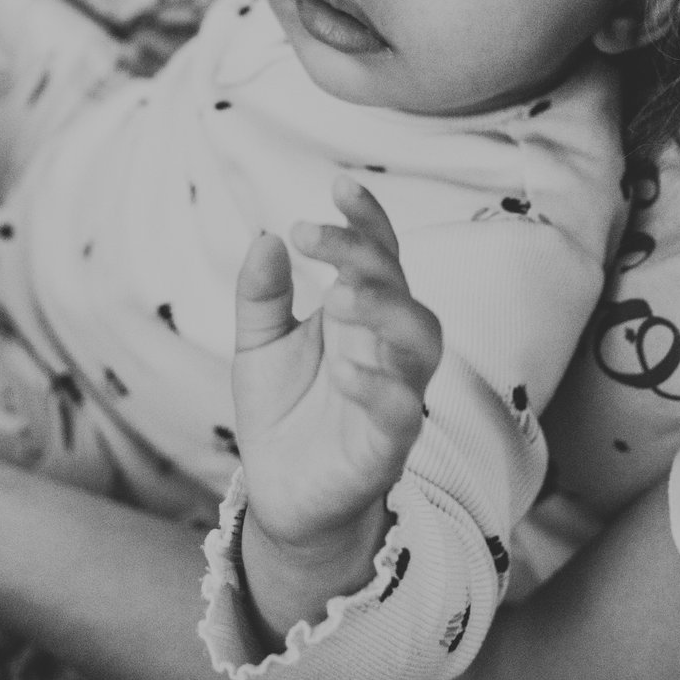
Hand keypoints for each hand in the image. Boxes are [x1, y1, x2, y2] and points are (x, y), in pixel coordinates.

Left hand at [231, 177, 442, 628]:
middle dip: (365, 254)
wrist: (280, 496)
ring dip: (388, 310)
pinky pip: (401, 412)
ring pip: (422, 341)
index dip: (367, 218)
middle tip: (312, 237)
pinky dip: (378, 387)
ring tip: (339, 294)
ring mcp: (394, 393)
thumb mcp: (257, 345)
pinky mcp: (387, 445)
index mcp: (359, 316)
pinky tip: (342, 370)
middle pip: (401, 286)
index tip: (337, 183)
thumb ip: (261, 293)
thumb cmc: (282, 413)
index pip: (378, 255)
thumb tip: (265, 234)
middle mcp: (385, 347)